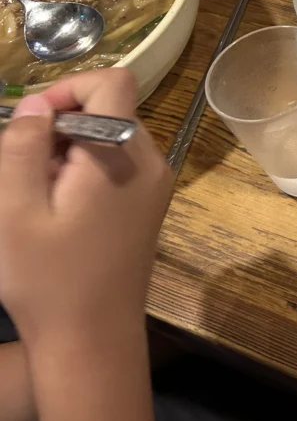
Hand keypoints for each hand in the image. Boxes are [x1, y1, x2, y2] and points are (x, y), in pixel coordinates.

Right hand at [0, 70, 172, 343]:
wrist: (93, 338)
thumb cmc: (49, 279)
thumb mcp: (15, 211)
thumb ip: (20, 148)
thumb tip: (34, 104)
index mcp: (123, 155)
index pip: (112, 82)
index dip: (68, 89)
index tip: (30, 124)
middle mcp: (152, 161)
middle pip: (108, 110)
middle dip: (59, 127)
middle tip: (22, 171)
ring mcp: (156, 183)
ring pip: (110, 137)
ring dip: (68, 151)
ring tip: (36, 196)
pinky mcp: (150, 203)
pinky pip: (118, 164)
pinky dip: (85, 170)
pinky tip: (58, 209)